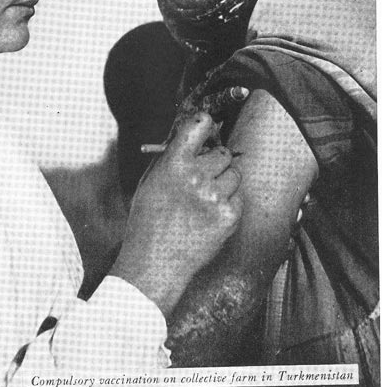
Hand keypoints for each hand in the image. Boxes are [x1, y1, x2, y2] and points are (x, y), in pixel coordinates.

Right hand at [110, 112, 241, 316]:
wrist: (155, 263)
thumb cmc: (149, 219)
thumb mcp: (151, 180)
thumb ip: (171, 155)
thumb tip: (191, 133)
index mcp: (174, 162)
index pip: (200, 124)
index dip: (205, 125)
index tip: (207, 129)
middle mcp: (197, 176)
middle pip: (222, 152)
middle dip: (215, 160)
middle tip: (204, 174)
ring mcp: (215, 197)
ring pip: (234, 174)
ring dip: (224, 181)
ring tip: (205, 198)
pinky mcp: (229, 217)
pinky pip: (238, 197)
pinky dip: (229, 202)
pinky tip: (210, 214)